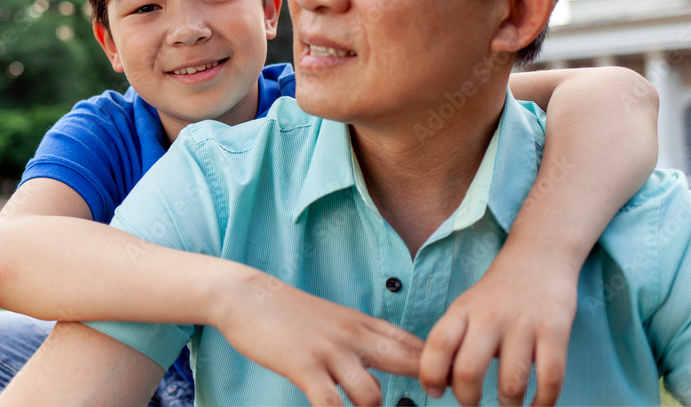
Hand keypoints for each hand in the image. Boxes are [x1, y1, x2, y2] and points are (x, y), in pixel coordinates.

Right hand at [212, 269, 422, 406]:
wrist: (246, 295)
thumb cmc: (288, 313)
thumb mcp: (334, 319)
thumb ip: (362, 340)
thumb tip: (385, 372)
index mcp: (362, 324)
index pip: (412, 344)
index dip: (435, 366)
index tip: (444, 387)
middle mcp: (353, 336)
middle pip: (407, 362)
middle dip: (425, 386)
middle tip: (431, 399)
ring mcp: (328, 351)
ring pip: (370, 394)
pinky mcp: (303, 366)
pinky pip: (330, 405)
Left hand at [419, 249, 577, 405]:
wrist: (539, 257)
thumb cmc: (497, 293)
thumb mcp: (467, 306)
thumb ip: (455, 339)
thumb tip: (441, 383)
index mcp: (462, 310)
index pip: (438, 344)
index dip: (431, 374)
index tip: (434, 391)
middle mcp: (489, 316)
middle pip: (469, 371)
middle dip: (467, 401)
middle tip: (472, 406)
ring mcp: (523, 324)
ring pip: (511, 383)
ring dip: (507, 406)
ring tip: (507, 406)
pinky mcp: (555, 330)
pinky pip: (550, 379)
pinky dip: (543, 403)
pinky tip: (536, 406)